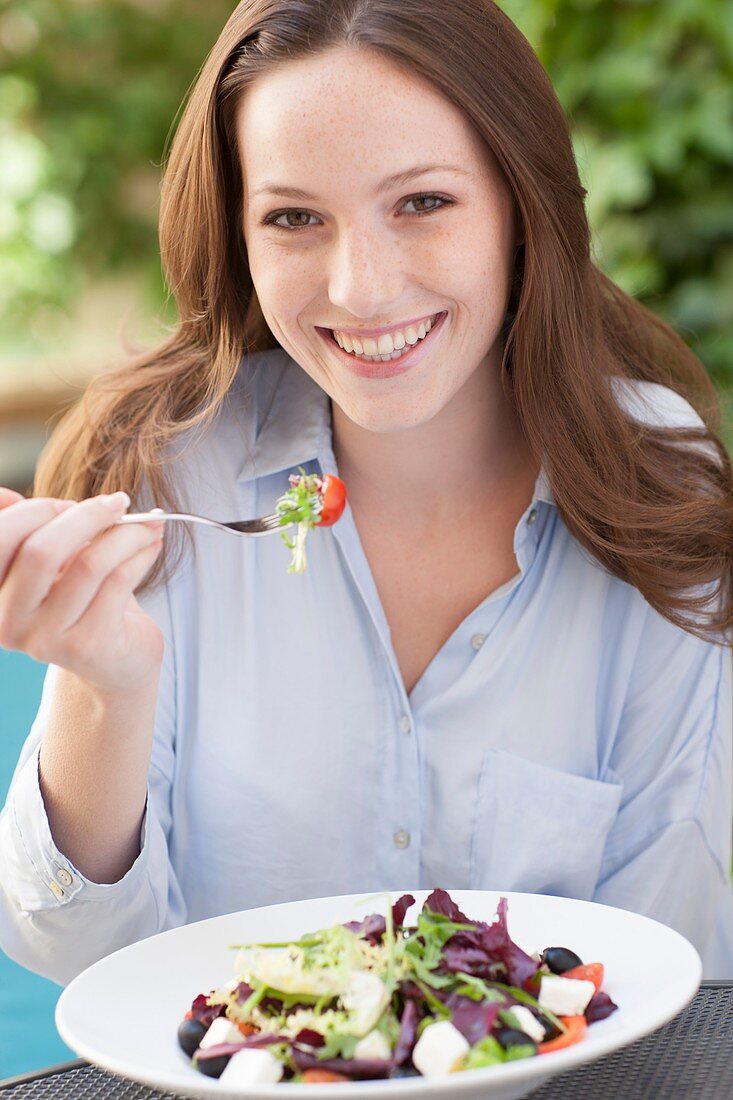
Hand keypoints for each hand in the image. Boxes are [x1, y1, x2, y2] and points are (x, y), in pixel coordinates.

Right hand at [0, 486, 165, 694]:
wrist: (115, 663)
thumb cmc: (82, 604)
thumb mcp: (51, 565)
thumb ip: (26, 532)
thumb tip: (6, 495)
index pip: (0, 538)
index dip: (35, 511)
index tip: (70, 503)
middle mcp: (9, 622)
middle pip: (42, 551)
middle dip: (87, 516)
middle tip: (119, 503)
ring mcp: (48, 638)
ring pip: (88, 563)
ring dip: (126, 533)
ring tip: (147, 524)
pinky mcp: (89, 646)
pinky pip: (118, 581)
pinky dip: (141, 554)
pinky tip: (151, 545)